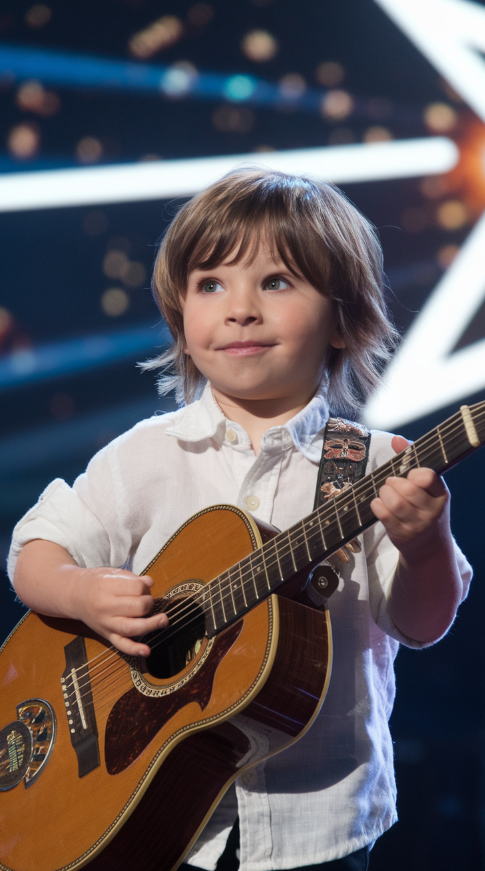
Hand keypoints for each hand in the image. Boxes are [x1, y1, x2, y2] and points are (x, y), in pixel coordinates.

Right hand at [73, 567, 167, 657]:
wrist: (74, 595)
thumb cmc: (97, 582)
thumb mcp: (112, 573)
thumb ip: (132, 578)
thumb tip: (150, 583)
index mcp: (107, 588)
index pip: (137, 588)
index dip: (145, 587)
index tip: (144, 587)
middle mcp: (106, 608)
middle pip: (138, 607)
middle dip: (149, 603)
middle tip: (149, 601)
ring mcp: (107, 623)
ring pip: (132, 627)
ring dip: (151, 625)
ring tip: (163, 621)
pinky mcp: (107, 635)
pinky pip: (121, 645)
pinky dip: (134, 649)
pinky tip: (146, 651)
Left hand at [370, 435, 449, 559]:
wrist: (429, 546)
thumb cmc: (424, 506)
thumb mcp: (426, 486)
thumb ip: (411, 459)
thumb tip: (397, 438)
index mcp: (441, 494)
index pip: (428, 477)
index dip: (414, 473)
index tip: (410, 475)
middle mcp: (433, 511)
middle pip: (407, 489)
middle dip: (393, 482)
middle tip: (392, 483)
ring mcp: (418, 525)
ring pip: (394, 502)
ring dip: (384, 493)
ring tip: (386, 493)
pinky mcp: (402, 535)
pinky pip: (383, 514)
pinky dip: (376, 505)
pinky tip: (379, 504)